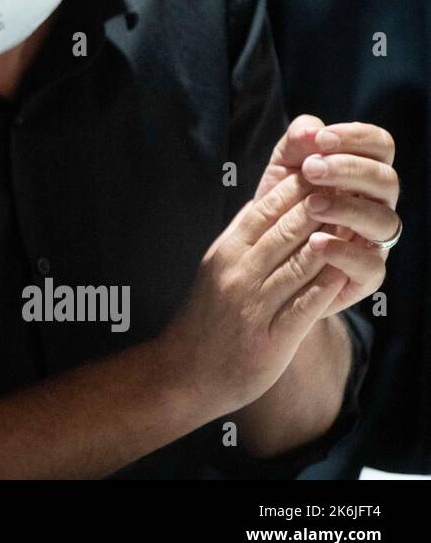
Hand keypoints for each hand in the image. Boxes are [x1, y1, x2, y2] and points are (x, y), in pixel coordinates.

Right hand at [159, 171, 347, 415]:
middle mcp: (237, 273)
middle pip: (286, 230)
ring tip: (358, 224)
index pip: (265, 208)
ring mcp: (253, 306)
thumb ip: (244, 238)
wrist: (184, 370)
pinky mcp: (270, 338)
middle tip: (351, 187)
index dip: (297, 187)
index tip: (325, 172)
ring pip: (299, 263)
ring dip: (331, 242)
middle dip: (321, 207)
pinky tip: (346, 272)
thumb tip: (268, 202)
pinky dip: (327, 287)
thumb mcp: (216, 267)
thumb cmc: (207, 317)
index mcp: (225, 251)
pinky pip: (304, 306)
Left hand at [254, 115, 398, 315]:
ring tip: (311, 205)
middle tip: (311, 169)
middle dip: (350, 169)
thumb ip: (296, 144)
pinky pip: (371, 266)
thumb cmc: (282, 203)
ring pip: (385, 221)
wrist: (266, 255)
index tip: (321, 139)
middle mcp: (376, 204)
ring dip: (348, 208)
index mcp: (362, 172)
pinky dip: (345, 253)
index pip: (380, 145)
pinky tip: (315, 242)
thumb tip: (311, 129)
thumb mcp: (283, 168)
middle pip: (386, 180)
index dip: (356, 137)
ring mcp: (375, 240)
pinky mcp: (365, 275)